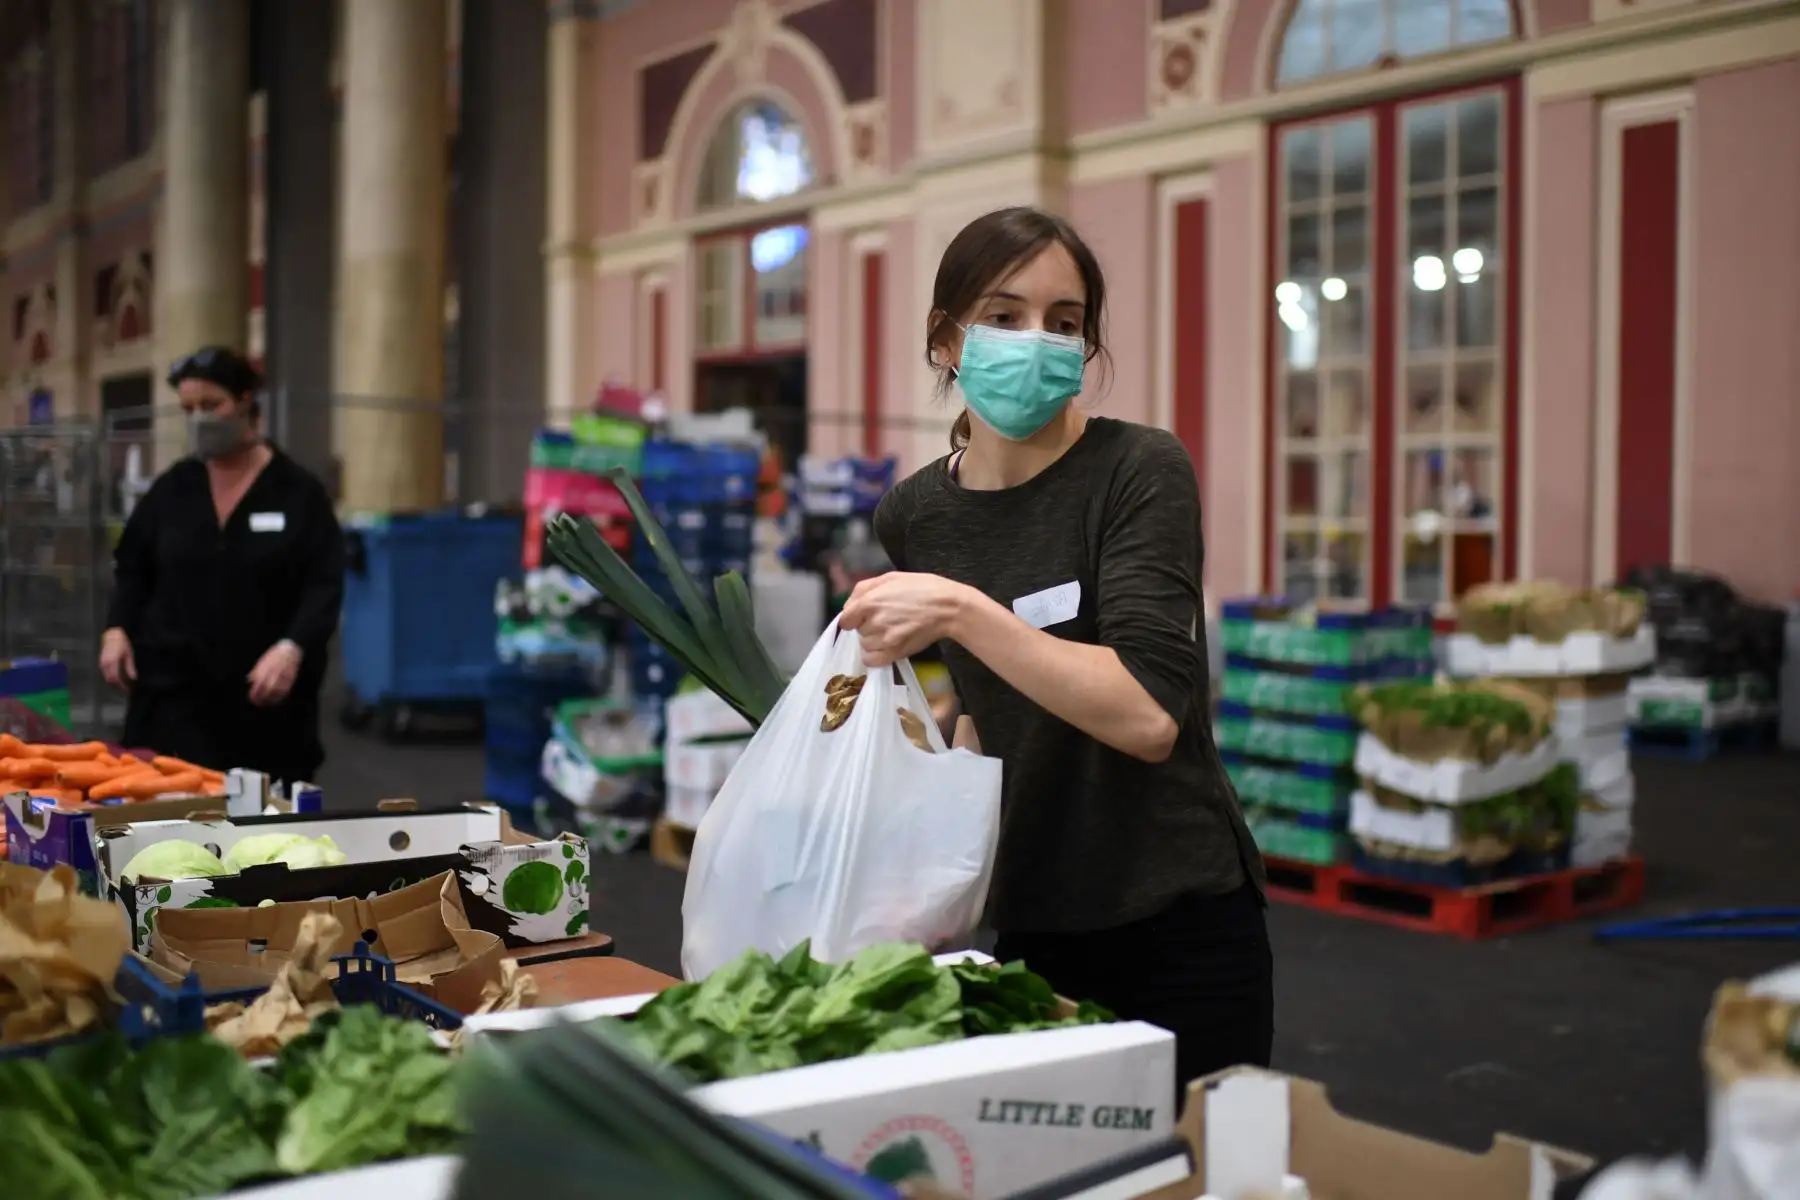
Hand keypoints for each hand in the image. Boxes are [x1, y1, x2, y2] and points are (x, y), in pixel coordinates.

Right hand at [99, 628, 135, 689]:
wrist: (112, 635)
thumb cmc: (122, 643)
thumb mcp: (129, 654)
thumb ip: (130, 667)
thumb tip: (133, 678)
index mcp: (112, 662)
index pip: (116, 678)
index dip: (122, 686)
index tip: (128, 690)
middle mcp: (104, 664)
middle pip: (110, 680)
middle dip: (118, 686)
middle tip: (127, 690)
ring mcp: (101, 664)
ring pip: (107, 678)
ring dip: (115, 683)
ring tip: (124, 685)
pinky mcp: (101, 663)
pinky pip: (106, 674)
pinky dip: (112, 678)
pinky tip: (119, 679)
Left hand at [247, 640, 302, 706]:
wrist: (290, 650)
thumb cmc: (275, 654)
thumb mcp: (262, 661)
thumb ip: (255, 671)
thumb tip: (249, 680)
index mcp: (264, 670)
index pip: (257, 686)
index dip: (254, 695)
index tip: (252, 699)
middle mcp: (273, 675)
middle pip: (266, 692)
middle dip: (261, 699)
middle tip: (258, 703)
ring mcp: (282, 677)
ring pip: (276, 693)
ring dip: (271, 700)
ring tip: (267, 703)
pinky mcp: (290, 679)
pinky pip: (285, 691)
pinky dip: (281, 697)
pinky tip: (277, 699)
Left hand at [839, 572, 971, 666]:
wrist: (947, 607)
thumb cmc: (921, 588)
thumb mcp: (890, 577)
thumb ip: (863, 589)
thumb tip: (849, 606)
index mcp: (869, 602)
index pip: (845, 620)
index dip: (853, 618)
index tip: (862, 617)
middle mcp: (873, 622)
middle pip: (857, 632)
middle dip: (867, 626)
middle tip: (886, 619)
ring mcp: (884, 639)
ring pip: (865, 646)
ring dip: (874, 641)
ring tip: (891, 631)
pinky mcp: (895, 653)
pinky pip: (872, 661)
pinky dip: (876, 656)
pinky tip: (887, 646)